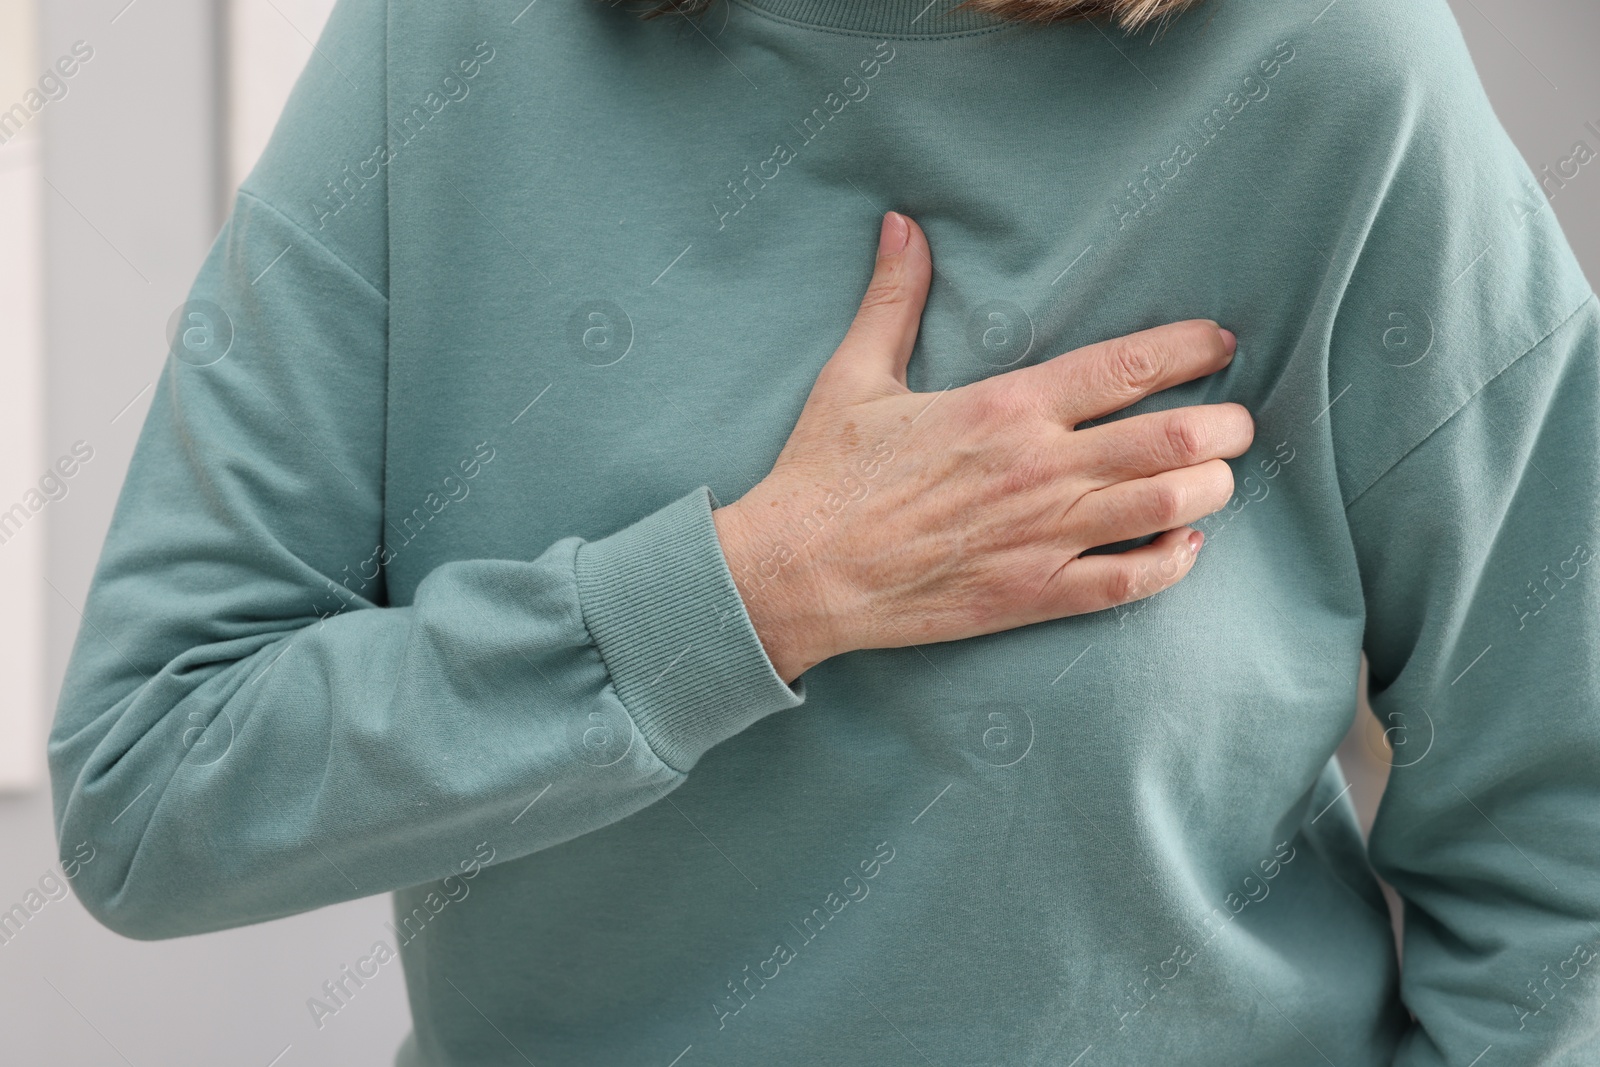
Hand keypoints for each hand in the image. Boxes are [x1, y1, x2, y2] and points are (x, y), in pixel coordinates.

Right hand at [713, 211, 1252, 682]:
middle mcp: (1039, 469)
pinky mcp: (1032, 594)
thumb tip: (903, 225)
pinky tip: (1184, 545)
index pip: (1126, 365)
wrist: (798, 574)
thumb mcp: (857, 376)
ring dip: (1211, 489)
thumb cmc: (826, 475)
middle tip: (1234, 420)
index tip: (1221, 342)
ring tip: (1217, 475)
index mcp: (1006, 407)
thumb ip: (894, 300)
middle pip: (1172, 438)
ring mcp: (1041, 537)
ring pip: (1167, 507)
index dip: (1191, 348)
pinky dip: (1173, 562)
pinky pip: (1130, 583)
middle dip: (1225, 426)